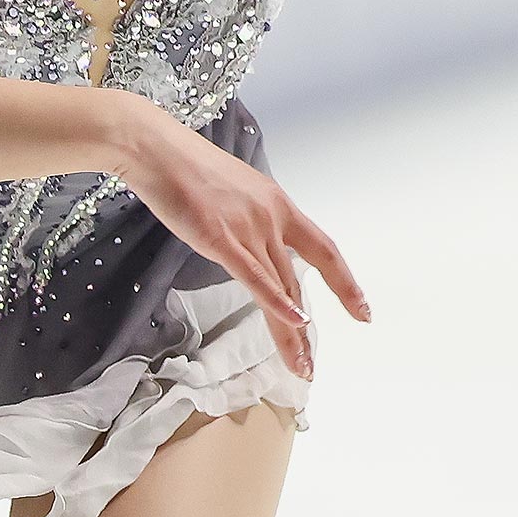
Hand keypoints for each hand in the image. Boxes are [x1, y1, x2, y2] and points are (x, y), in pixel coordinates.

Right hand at [110, 99, 371, 376]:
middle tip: (313, 364)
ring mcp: (247, 228)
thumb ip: (248, 219)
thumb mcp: (233, 191)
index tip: (361, 310)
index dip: (345, 283)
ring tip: (300, 367)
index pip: (324, 250)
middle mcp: (270, 218)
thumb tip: (249, 243)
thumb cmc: (185, 167)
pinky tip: (293, 323)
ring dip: (291, 334)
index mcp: (277, 204)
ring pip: (279, 289)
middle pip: (298, 282)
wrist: (156, 149)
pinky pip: (254, 277)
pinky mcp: (220, 238)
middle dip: (307, 330)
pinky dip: (275, 302)